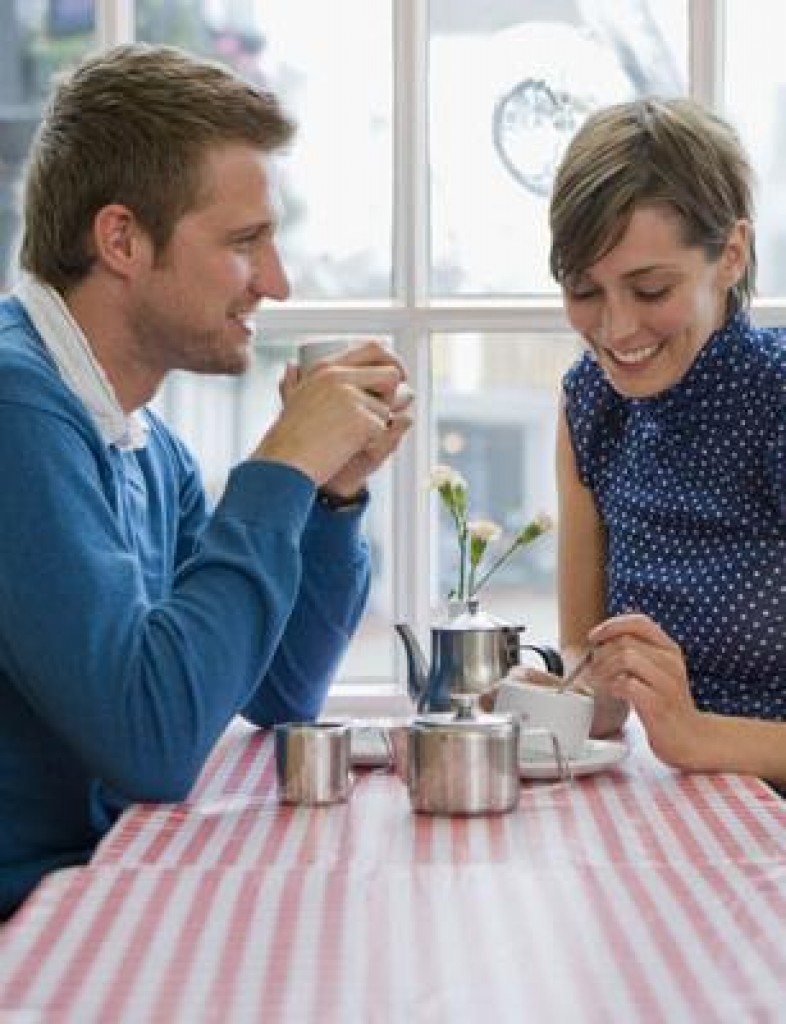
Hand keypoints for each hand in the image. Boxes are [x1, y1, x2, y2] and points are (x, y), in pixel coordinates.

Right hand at [252, 341, 411, 487]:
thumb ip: (292, 382)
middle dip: (395, 394)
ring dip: (376, 426)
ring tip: (347, 438)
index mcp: (325, 368)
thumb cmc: (286, 439)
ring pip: (387, 407)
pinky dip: (372, 442)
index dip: (392, 360)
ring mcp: (351, 397)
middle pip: (391, 373)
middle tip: (387, 411)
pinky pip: (383, 429)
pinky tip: (348, 448)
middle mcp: (339, 377)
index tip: (398, 375)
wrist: (284, 464)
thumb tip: (291, 364)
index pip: (373, 348)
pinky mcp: (361, 419)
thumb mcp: (290, 401)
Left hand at [587, 613, 707, 767]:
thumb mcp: (656, 671)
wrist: (690, 738)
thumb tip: (603, 639)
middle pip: (626, 641)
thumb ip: (638, 652)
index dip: (612, 625)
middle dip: (602, 653)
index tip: (594, 638)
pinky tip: (612, 693)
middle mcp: (671, 662)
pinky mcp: (659, 704)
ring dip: (604, 669)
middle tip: (595, 668)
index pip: (639, 622)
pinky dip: (612, 686)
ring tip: (600, 681)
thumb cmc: (665, 704)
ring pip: (625, 657)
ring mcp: (667, 683)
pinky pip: (627, 684)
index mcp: (670, 649)